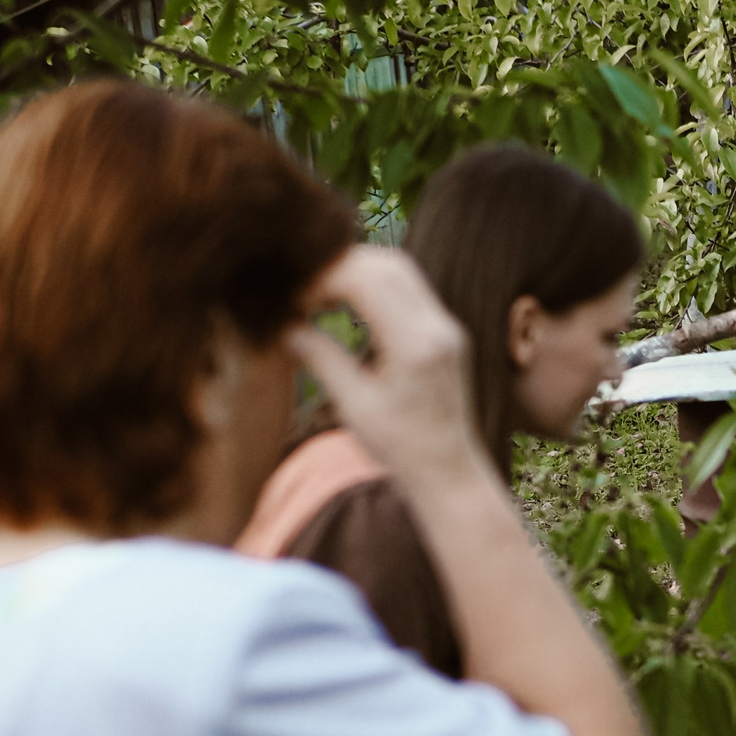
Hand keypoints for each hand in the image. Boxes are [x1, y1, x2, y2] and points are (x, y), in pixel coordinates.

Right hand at [285, 247, 478, 478]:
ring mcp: (447, 329)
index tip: (295, 297)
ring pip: (402, 271)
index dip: (325, 277)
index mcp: (417, 346)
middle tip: (304, 289)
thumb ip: (322, 359)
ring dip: (359, 272)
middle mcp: (439, 329)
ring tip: (321, 295)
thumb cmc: (399, 448)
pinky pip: (411, 290)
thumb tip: (287, 327)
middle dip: (341, 266)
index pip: (368, 280)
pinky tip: (347, 304)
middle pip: (387, 265)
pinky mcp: (446, 333)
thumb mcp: (354, 405)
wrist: (448, 470)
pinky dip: (376, 286)